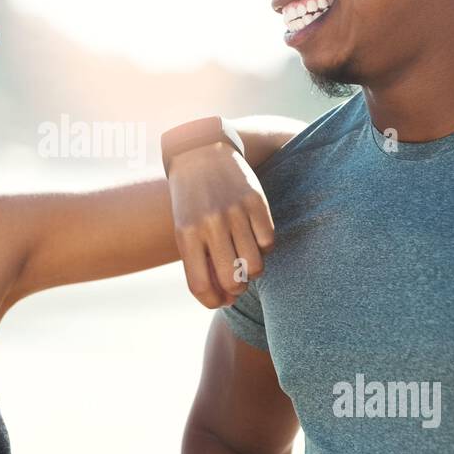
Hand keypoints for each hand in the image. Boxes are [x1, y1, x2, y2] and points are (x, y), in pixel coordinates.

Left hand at [168, 141, 274, 308]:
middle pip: (233, 281)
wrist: (199, 151)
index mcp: (186, 235)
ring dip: (252, 270)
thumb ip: (199, 262)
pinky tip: (254, 238)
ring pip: (256, 265)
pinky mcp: (256, 202)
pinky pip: (269, 242)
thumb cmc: (190, 199)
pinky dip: (264, 247)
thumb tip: (223, 298)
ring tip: (244, 257)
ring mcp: (235, 212)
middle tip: (235, 279)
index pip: (201, 286)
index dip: (213, 302)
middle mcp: (211, 225)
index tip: (220, 300)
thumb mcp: (184, 228)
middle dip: (236, 289)